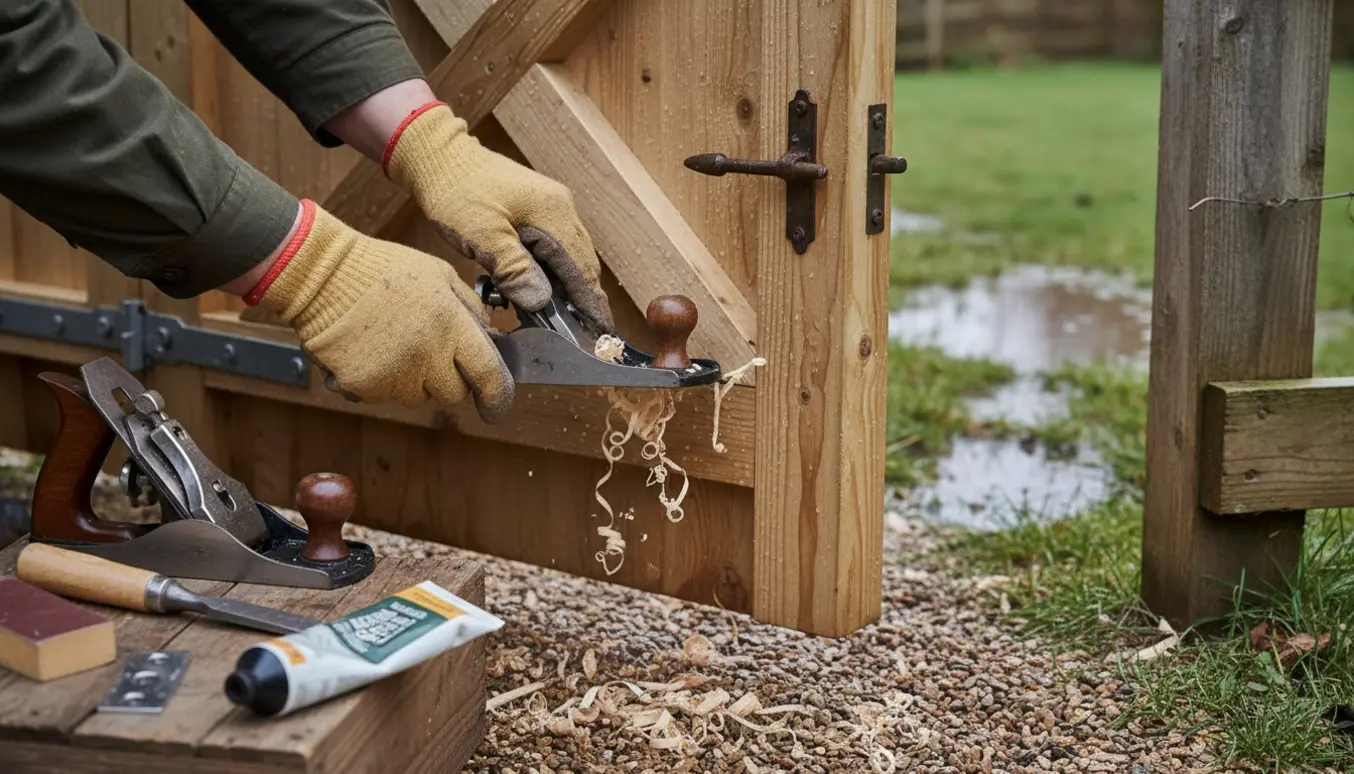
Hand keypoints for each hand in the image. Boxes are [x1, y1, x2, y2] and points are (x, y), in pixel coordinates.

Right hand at [243, 199, 513, 421]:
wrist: (321, 275)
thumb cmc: (382, 270)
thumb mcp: (439, 274)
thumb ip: (470, 308)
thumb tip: (490, 337)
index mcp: (451, 325)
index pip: (489, 375)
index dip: (498, 397)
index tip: (497, 406)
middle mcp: (426, 355)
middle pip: (454, 393)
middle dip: (450, 378)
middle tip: (430, 351)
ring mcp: (394, 375)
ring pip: (420, 397)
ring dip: (416, 381)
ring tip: (395, 343)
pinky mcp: (363, 387)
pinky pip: (385, 397)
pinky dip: (383, 382)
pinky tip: (373, 351)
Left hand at [382, 102, 614, 332]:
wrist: (440, 156)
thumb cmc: (456, 192)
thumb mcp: (481, 235)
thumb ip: (514, 269)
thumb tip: (541, 302)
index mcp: (554, 215)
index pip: (582, 270)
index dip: (592, 305)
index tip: (602, 335)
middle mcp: (562, 210)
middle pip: (583, 266)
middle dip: (584, 302)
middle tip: (585, 338)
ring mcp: (553, 209)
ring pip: (570, 259)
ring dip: (568, 290)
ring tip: (565, 323)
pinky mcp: (539, 212)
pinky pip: (555, 250)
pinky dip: (553, 275)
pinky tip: (543, 293)